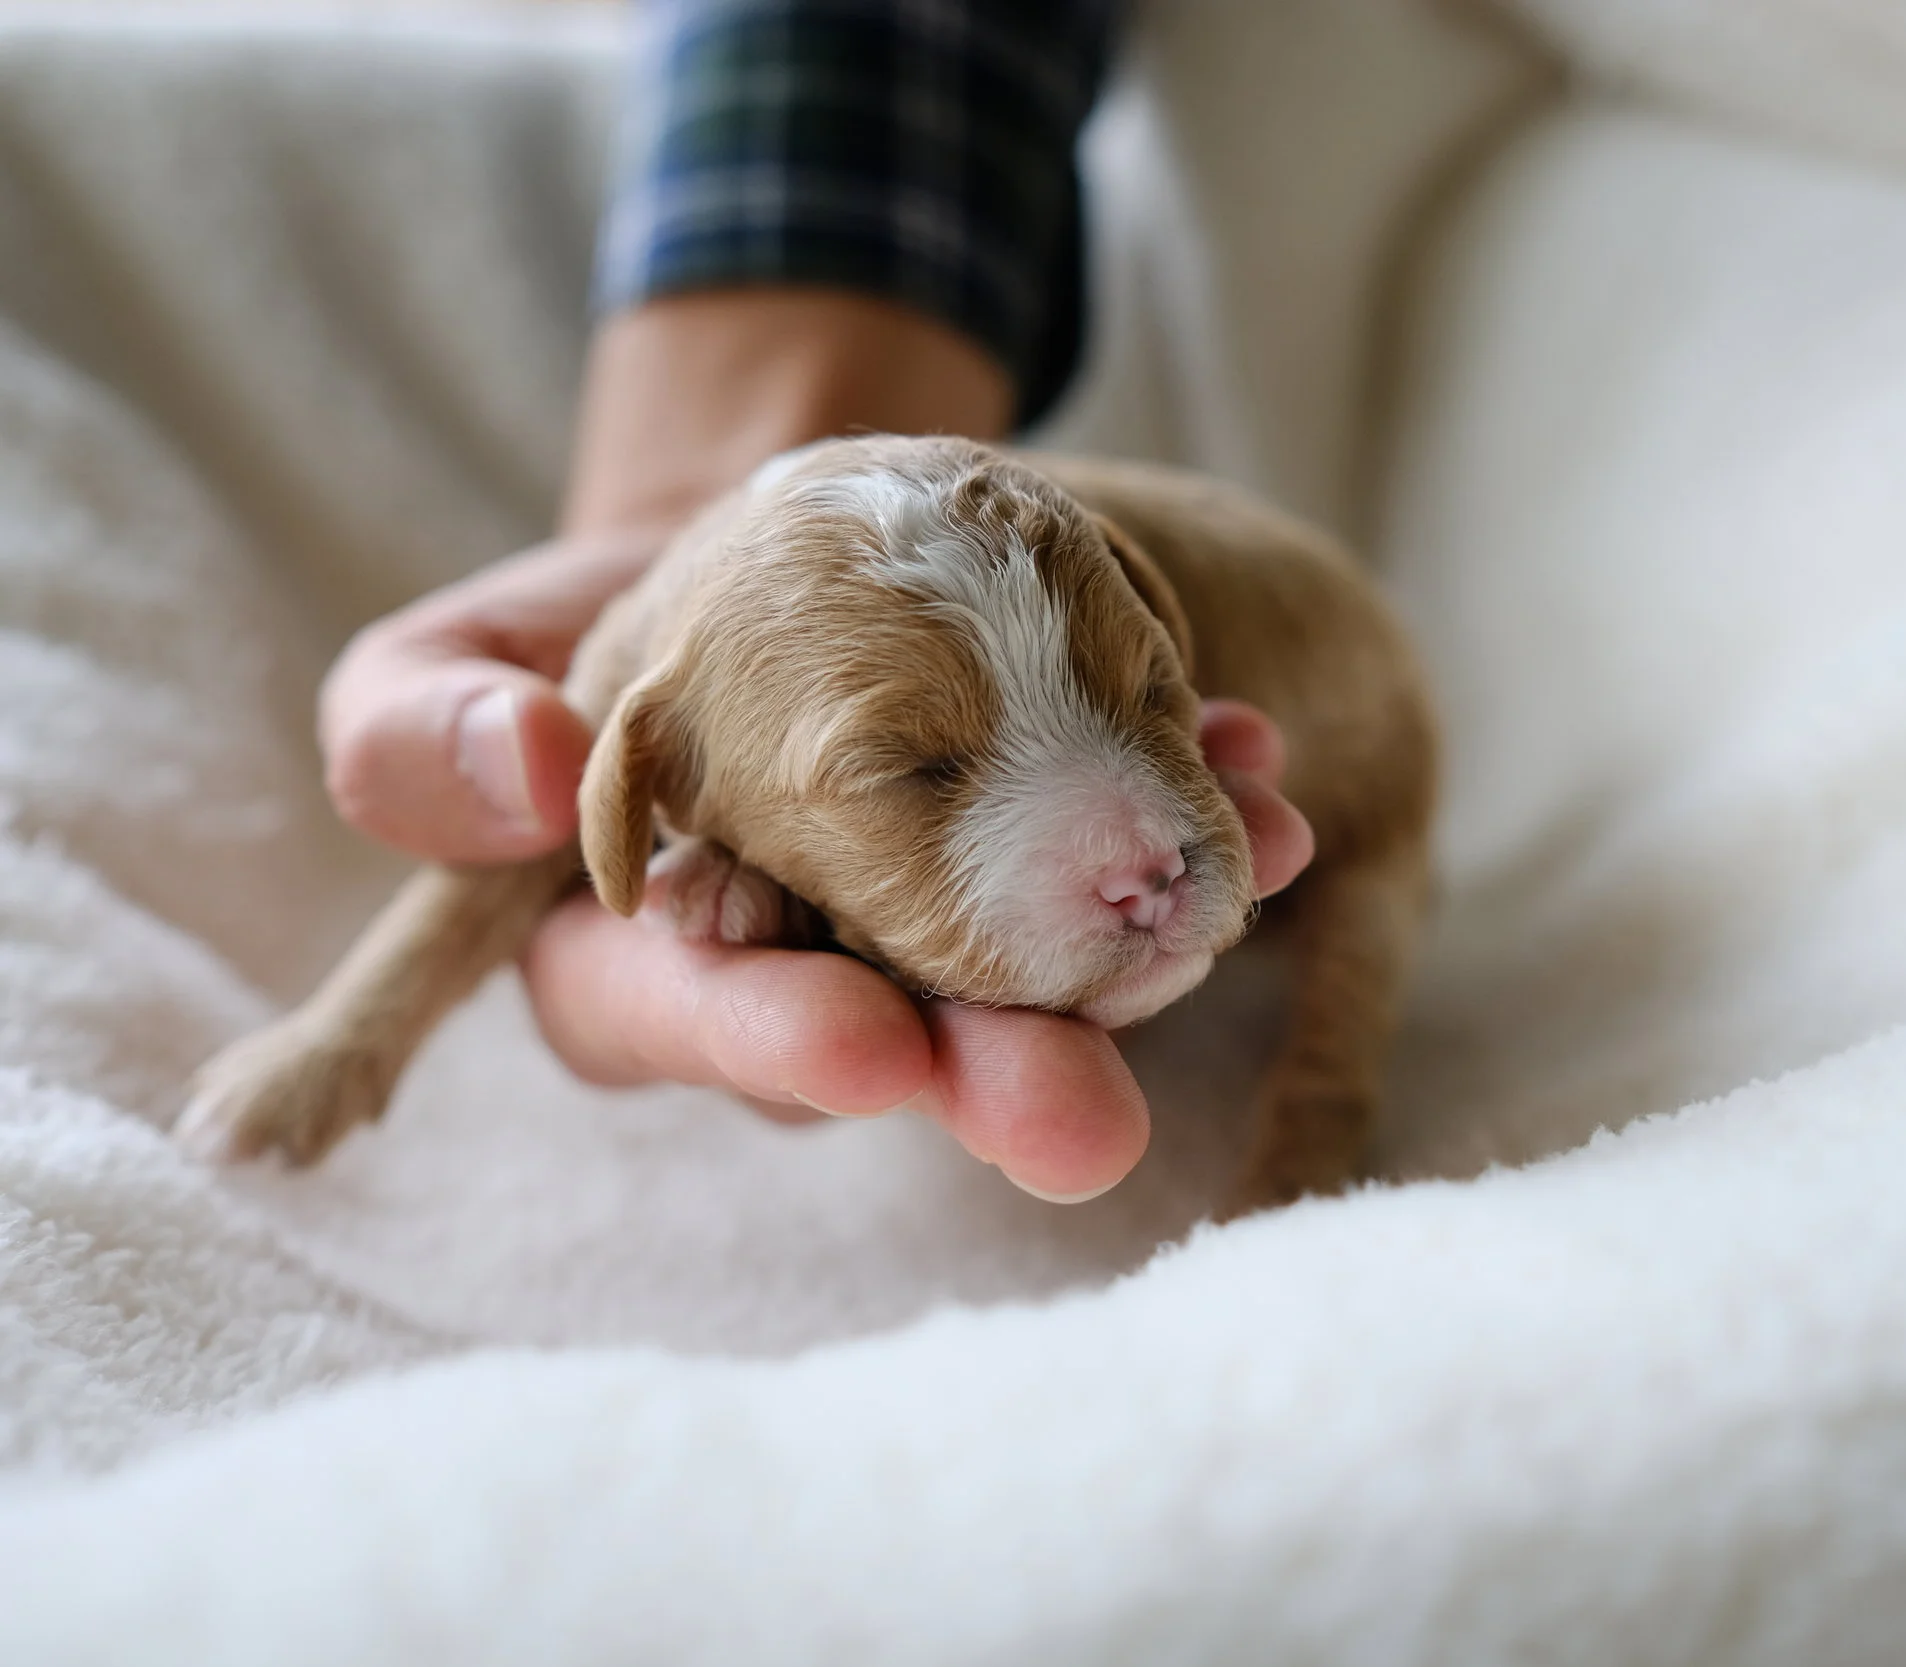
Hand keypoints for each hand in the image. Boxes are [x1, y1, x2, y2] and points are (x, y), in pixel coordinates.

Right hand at [321, 531, 1315, 1201]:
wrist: (758, 558)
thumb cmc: (593, 637)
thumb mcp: (457, 660)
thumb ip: (420, 734)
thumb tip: (526, 765)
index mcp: (646, 969)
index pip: (699, 1024)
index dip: (775, 1044)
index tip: (867, 1047)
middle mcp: (815, 981)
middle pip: (904, 1047)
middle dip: (997, 1077)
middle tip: (1084, 1105)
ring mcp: (951, 936)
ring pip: (1045, 975)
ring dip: (1148, 946)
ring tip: (1235, 872)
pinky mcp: (1054, 867)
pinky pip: (1134, 862)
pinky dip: (1204, 827)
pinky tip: (1263, 789)